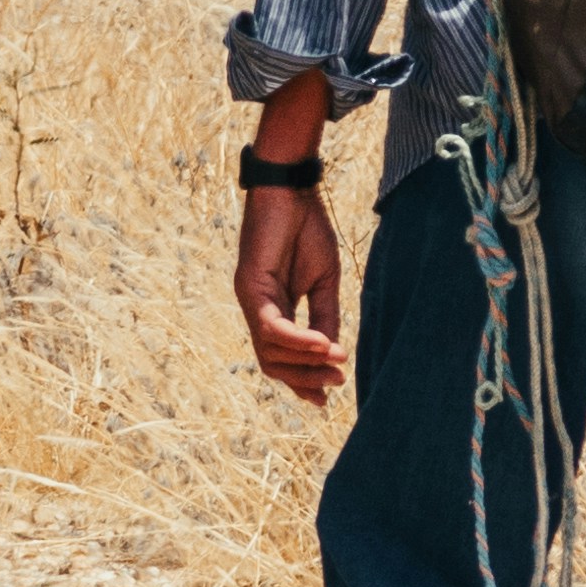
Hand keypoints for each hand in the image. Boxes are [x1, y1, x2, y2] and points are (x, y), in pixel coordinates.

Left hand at [235, 87, 344, 399]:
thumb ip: (325, 317)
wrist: (292, 190)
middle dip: (304, 378)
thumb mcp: (324, 281)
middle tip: (335, 383)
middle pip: (272, 363)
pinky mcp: (249, 286)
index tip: (326, 396)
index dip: (302, 380)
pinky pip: (270, 327)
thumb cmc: (307, 228)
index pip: (281, 357)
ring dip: (305, 361)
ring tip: (336, 362)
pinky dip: (297, 339)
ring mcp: (250, 299)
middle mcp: (257, 309)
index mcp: (274, 309)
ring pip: (269, 351)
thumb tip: (333, 353)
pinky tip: (323, 343)